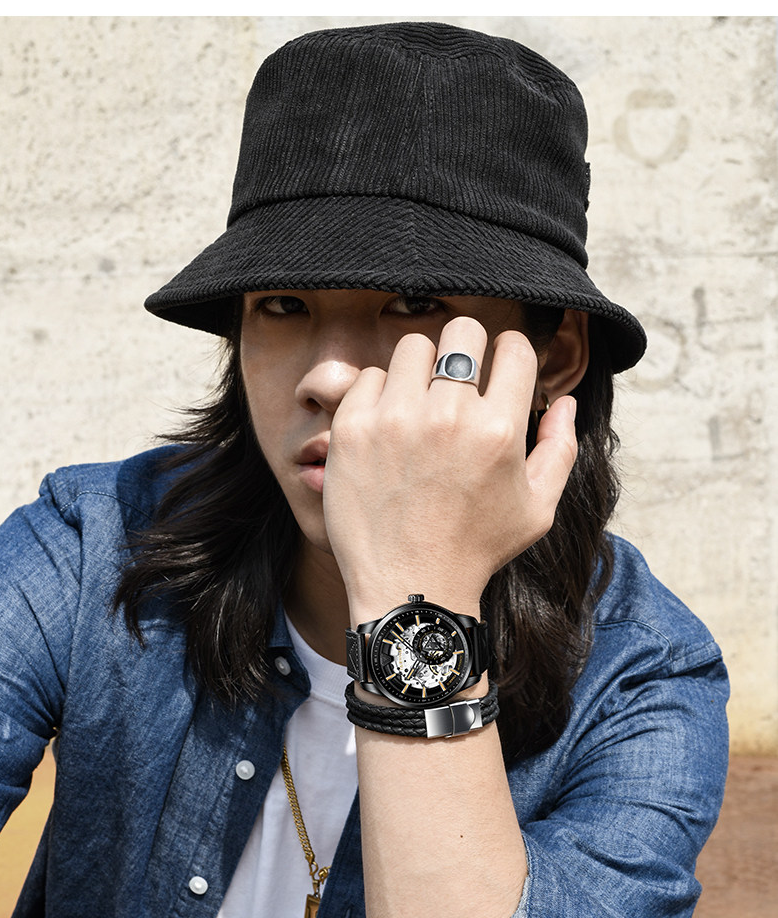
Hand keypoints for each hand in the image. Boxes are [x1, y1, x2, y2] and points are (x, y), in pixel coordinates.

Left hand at [323, 315, 576, 622]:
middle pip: (463, 329)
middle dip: (467, 348)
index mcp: (499, 429)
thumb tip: (564, 400)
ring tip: (420, 404)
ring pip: (412, 347)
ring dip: (421, 370)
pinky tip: (388, 426)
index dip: (510, 355)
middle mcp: (448, 416)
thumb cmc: (477, 550)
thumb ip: (560, 449)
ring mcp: (395, 419)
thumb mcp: (538, 508)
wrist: (410, 588)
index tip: (498, 372)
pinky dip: (380, 395)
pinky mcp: (353, 429)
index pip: (514, 347)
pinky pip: (368, 377)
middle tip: (458, 377)